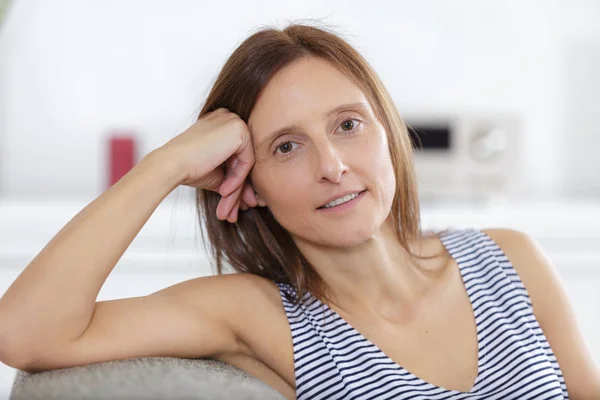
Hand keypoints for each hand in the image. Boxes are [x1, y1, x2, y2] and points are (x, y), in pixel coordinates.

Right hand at [155, 108, 257, 222]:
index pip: (237, 154)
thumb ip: (235, 178)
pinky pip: (247, 161)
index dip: (237, 179)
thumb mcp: (218, 173)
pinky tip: (223, 190)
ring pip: (245, 162)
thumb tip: (250, 196)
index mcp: (222, 124)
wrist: (171, 164)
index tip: (237, 200)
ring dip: (238, 188)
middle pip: (243, 158)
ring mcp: (235, 121)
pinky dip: (237, 178)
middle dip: (241, 187)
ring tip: (229, 208)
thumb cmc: (188, 167)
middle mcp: (229, 118)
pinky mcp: (239, 129)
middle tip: (240, 208)